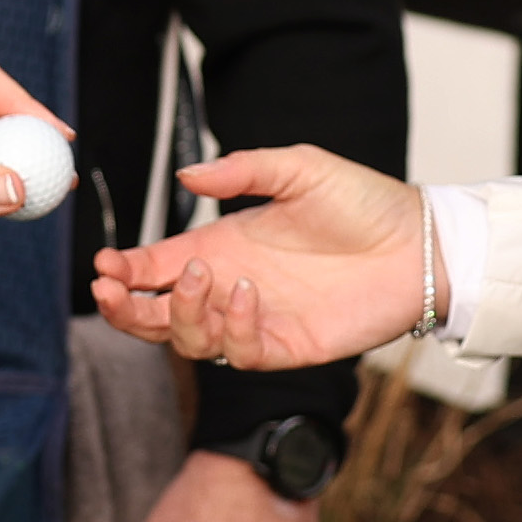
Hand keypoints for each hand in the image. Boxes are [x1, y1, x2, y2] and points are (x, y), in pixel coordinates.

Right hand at [90, 147, 429, 369]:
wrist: (418, 243)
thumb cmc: (362, 201)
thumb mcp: (299, 168)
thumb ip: (243, 171)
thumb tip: (187, 178)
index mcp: (222, 248)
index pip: (156, 268)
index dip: (125, 272)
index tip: (103, 265)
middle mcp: (230, 288)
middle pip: (158, 314)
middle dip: (125, 308)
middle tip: (110, 292)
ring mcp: (256, 321)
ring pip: (190, 340)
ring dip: (178, 315)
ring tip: (195, 278)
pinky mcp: (288, 347)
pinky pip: (242, 354)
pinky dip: (234, 329)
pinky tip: (246, 294)